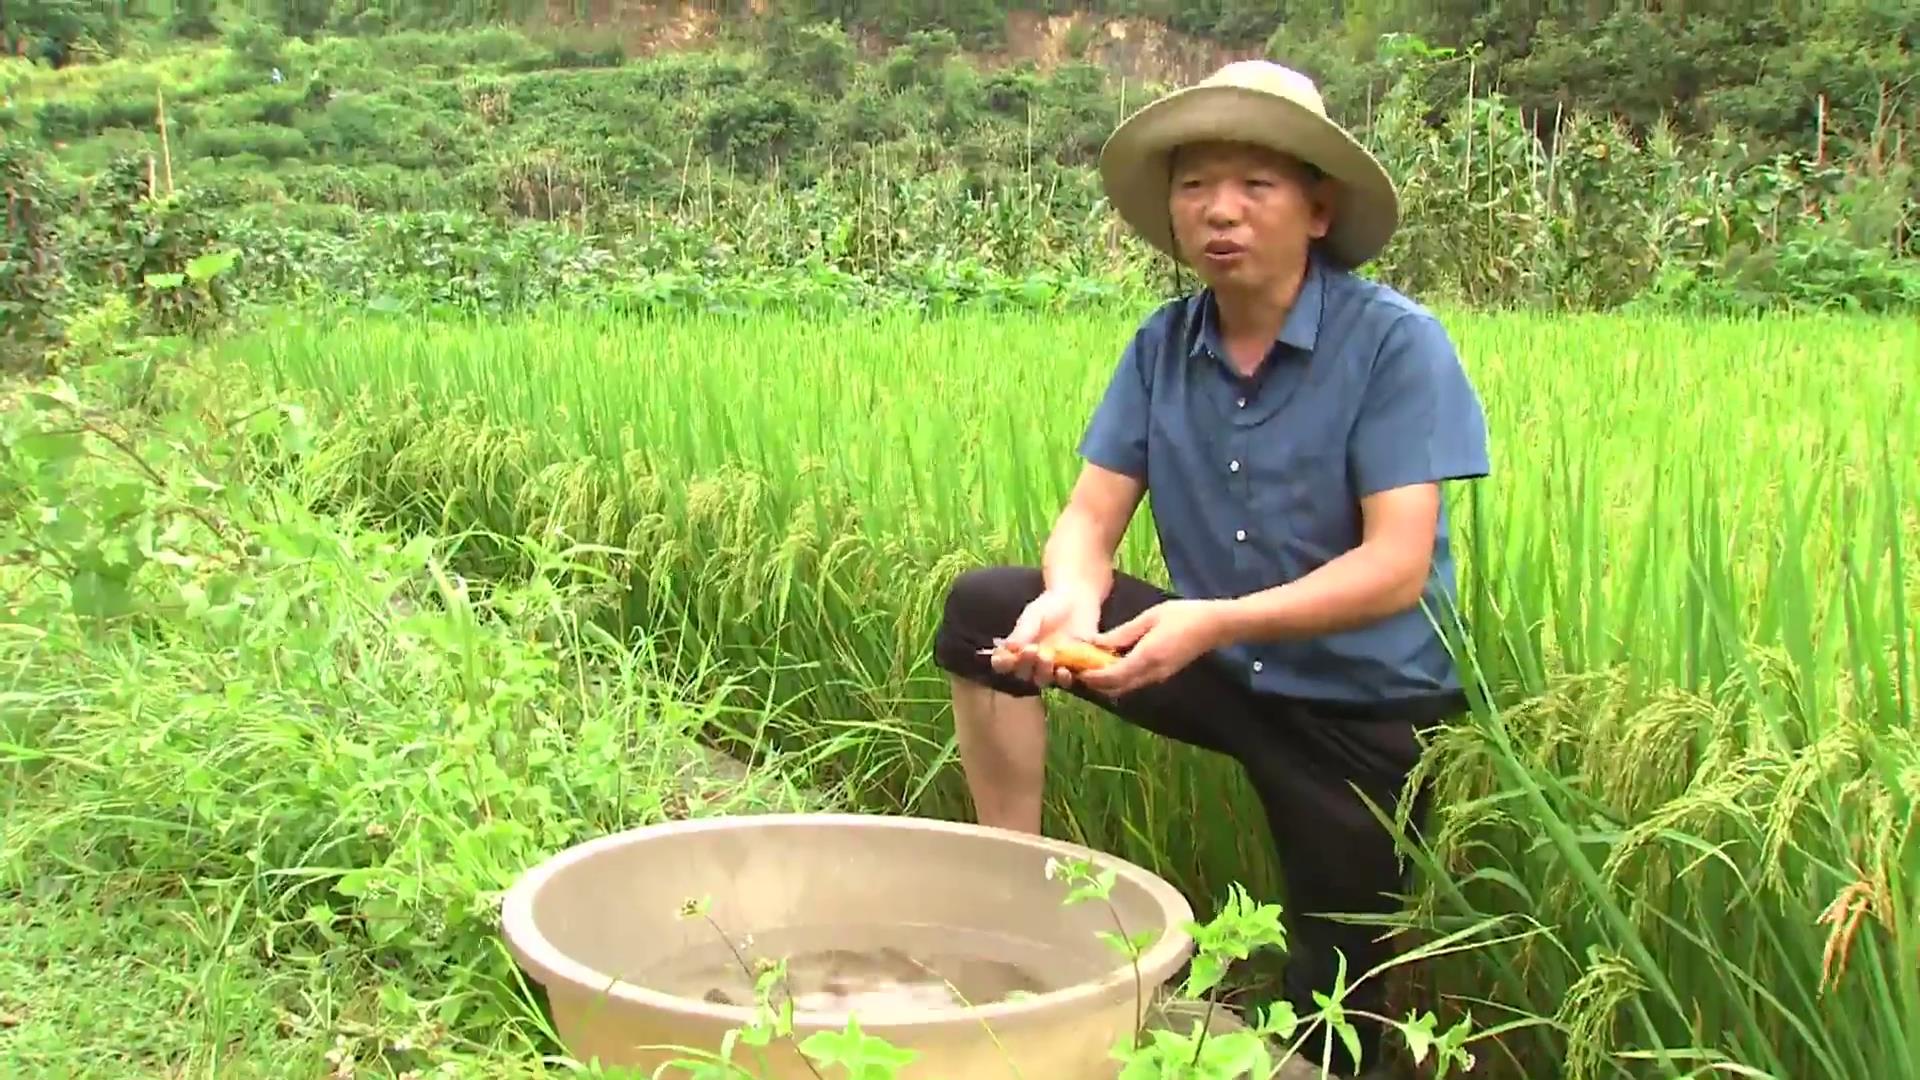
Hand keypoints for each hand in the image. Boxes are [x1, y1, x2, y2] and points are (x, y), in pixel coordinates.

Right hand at [988, 585, 1102, 689]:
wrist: (1077, 602)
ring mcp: (1050, 668)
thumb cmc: (1050, 606)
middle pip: (1023, 674)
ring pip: (1042, 680)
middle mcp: (1031, 663)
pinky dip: (1063, 679)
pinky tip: (1065, 671)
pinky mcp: (1070, 670)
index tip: (1008, 656)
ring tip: (1048, 660)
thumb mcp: (1034, 615)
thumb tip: (1009, 647)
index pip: (1002, 663)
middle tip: (1033, 651)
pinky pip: (1064, 680)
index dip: (1003, 663)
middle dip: (1026, 665)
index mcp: (1016, 650)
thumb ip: (1023, 631)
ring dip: (1043, 674)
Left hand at [1077, 599, 1232, 697]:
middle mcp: (1152, 673)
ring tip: (1090, 667)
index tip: (1075, 670)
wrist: (1215, 626)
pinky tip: (1111, 665)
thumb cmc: (1183, 615)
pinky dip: (1120, 678)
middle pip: (1117, 687)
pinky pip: (1136, 682)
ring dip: (1107, 682)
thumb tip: (1096, 644)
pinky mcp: (1163, 675)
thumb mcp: (1149, 617)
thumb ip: (1122, 633)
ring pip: (1126, 687)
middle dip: (1096, 683)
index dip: (1092, 677)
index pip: (1113, 676)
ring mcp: (1159, 677)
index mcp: (1147, 657)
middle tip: (1078, 671)